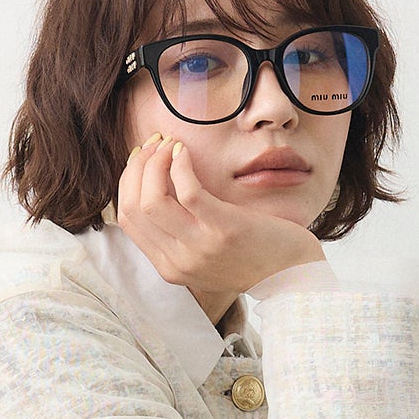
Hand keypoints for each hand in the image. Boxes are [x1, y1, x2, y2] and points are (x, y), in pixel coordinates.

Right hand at [116, 133, 324, 301]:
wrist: (291, 273)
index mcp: (169, 267)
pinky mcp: (222, 229)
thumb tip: (154, 185)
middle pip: (134, 207)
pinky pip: (187, 190)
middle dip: (138, 166)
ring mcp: (199, 247)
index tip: (143, 158)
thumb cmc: (252, 254)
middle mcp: (179, 261)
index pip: (127, 219)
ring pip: (152, 199)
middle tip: (155, 144)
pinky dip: (180, 164)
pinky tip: (185, 151)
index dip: (129, 181)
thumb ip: (179, 232)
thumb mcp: (205, 252)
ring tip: (170, 145)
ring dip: (155, 162)